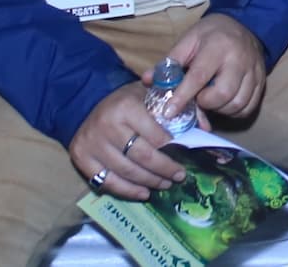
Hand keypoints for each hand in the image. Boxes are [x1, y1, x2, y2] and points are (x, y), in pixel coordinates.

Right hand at [68, 84, 187, 200]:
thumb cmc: (127, 101)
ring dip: (149, 182)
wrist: (86, 103)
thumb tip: (205, 129)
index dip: (173, 148)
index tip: (186, 157)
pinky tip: (143, 193)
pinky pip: (107, 182)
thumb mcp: (153, 95)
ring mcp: (91, 144)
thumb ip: (181, 107)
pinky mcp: (81, 159)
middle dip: (164, 169)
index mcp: (126, 107)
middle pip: (142, 157)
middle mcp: (106, 125)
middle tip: (179, 176)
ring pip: (126, 172)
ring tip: (165, 184)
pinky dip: (127, 191)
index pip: (155, 135)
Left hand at [163, 12, 267, 121]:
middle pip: (223, 94)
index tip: (169, 112)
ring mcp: (254, 71)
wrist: (243, 23)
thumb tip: (148, 80)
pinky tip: (225, 103)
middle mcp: (239, 59)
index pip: (199, 76)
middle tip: (198, 98)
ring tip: (211, 99)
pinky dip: (234, 111)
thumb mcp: (189, 40)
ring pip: (237, 103)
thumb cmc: (211, 34)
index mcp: (217, 46)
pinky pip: (249, 106)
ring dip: (220, 109)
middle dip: (206, 103)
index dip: (183, 96)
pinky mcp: (262, 81)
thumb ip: (169, 61)